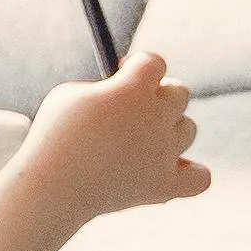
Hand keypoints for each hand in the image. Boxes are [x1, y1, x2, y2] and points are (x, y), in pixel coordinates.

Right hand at [13, 53, 206, 221]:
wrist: (50, 188)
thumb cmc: (53, 137)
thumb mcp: (70, 95)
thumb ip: (106, 88)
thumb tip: (122, 90)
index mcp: (133, 88)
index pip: (155, 62)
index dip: (138, 65)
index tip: (121, 75)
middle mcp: (156, 116)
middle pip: (180, 92)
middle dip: (157, 96)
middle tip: (130, 110)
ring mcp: (164, 152)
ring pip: (188, 129)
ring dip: (168, 131)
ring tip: (136, 144)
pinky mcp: (165, 185)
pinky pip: (200, 177)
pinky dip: (189, 173)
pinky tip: (166, 169)